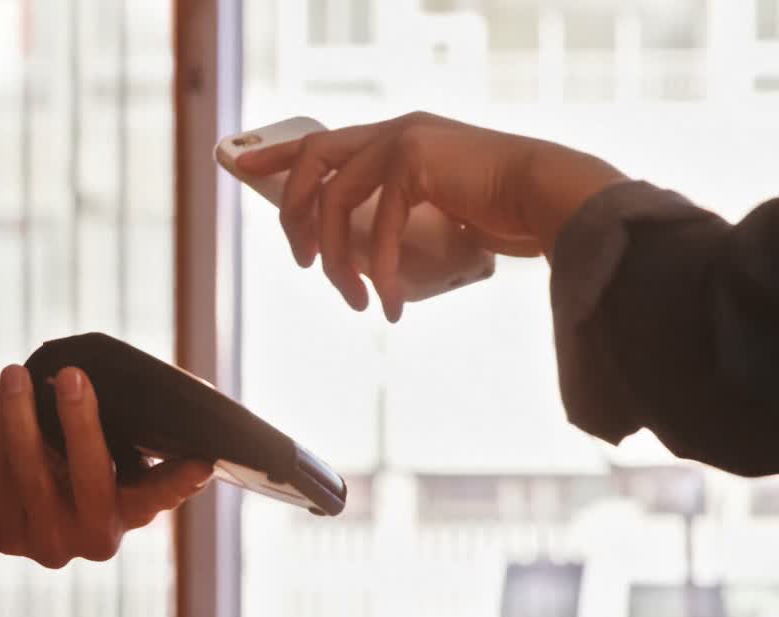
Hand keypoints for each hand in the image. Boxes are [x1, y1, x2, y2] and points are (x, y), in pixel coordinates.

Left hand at [0, 365, 211, 567]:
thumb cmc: (65, 467)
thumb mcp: (100, 461)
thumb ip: (119, 439)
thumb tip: (140, 391)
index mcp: (133, 511)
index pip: (161, 495)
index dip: (180, 482)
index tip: (202, 462)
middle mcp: (98, 536)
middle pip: (92, 479)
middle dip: (81, 424)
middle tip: (74, 375)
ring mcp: (51, 541)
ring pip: (34, 473)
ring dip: (22, 417)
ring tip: (18, 374)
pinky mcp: (7, 531)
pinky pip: (1, 471)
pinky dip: (0, 424)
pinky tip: (4, 390)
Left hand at [236, 111, 624, 320]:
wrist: (553, 196)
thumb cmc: (504, 208)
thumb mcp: (440, 206)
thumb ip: (403, 211)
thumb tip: (367, 251)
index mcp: (396, 136)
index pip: (322, 141)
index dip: (277, 156)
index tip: (244, 172)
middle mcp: (393, 131)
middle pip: (311, 166)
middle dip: (295, 219)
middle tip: (304, 266)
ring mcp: (402, 141)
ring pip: (335, 204)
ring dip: (337, 262)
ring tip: (355, 300)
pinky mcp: (414, 163)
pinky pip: (375, 230)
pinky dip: (378, 273)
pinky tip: (387, 305)